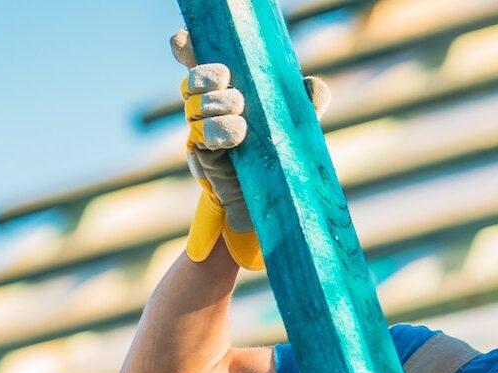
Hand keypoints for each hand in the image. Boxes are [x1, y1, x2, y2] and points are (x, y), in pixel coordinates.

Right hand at [170, 29, 329, 270]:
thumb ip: (305, 105)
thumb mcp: (296, 129)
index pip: (196, 60)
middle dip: (211, 78)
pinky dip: (218, 131)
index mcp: (225, 90)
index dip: (185, 48)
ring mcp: (199, 130)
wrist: (270, 204)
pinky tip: (236, 138)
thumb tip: (314, 87)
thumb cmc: (280, 159)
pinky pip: (201, 135)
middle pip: (192, 79)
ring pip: (194, 104)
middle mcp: (207, 107)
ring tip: (243, 124)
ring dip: (218, 107)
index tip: (184, 43)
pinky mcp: (200, 155)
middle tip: (237, 95)